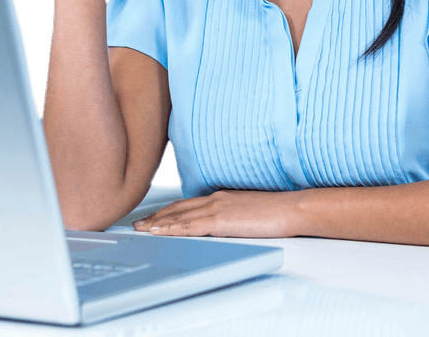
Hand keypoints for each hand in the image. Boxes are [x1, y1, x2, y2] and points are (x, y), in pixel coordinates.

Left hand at [131, 189, 301, 238]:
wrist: (290, 208)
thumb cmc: (276, 211)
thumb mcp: (249, 210)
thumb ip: (233, 214)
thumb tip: (225, 223)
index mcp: (222, 196)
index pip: (189, 203)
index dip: (169, 209)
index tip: (155, 215)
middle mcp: (215, 199)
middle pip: (178, 207)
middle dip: (157, 216)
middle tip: (138, 223)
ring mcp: (217, 208)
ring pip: (178, 216)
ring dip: (157, 223)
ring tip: (140, 229)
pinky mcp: (220, 220)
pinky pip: (189, 226)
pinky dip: (170, 228)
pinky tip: (158, 232)